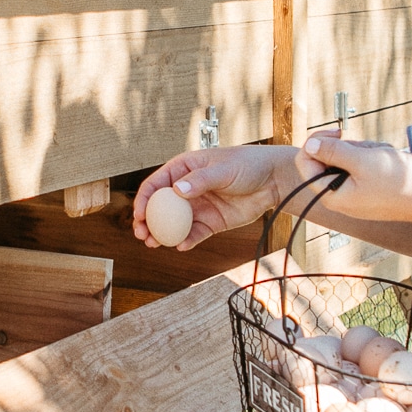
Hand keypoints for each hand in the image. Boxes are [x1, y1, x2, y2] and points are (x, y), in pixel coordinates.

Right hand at [134, 145, 295, 249]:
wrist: (273, 181)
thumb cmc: (247, 165)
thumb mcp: (222, 169)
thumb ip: (199, 180)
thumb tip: (176, 190)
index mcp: (184, 169)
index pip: (156, 184)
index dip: (144, 199)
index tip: (138, 214)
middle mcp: (186, 189)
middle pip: (160, 207)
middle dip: (147, 222)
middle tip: (141, 234)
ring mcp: (197, 207)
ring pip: (173, 224)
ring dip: (162, 235)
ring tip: (153, 244)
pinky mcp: (210, 222)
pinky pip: (194, 234)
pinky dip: (186, 241)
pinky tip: (181, 246)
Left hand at [293, 133, 411, 227]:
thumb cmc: (400, 182)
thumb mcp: (362, 161)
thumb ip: (333, 152)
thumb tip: (310, 144)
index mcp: (333, 195)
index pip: (306, 164)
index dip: (316, 143)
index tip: (336, 132)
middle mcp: (342, 195)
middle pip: (329, 158)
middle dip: (348, 147)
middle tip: (367, 150)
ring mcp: (358, 190)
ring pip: (350, 156)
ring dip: (366, 150)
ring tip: (384, 157)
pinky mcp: (373, 184)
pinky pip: (366, 162)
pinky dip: (377, 155)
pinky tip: (392, 160)